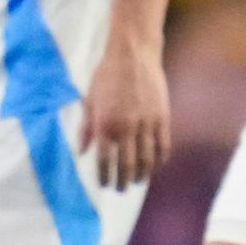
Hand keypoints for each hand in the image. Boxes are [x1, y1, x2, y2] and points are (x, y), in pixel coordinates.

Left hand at [79, 44, 168, 188]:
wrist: (133, 54)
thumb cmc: (107, 75)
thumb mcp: (90, 100)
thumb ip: (86, 128)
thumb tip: (82, 152)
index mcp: (105, 124)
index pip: (104, 161)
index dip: (104, 177)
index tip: (104, 185)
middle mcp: (126, 128)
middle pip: (126, 166)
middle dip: (123, 182)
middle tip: (121, 189)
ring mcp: (146, 124)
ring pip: (147, 160)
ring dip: (142, 175)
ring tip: (138, 181)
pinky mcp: (162, 118)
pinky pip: (163, 146)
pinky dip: (159, 160)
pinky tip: (155, 166)